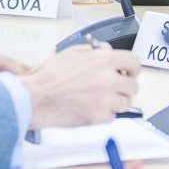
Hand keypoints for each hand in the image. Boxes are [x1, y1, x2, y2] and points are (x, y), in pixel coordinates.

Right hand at [19, 43, 139, 128]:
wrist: (34, 98)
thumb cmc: (47, 77)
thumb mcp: (71, 53)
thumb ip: (93, 52)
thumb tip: (106, 51)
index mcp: (102, 60)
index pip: (134, 62)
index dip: (133, 68)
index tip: (129, 72)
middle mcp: (108, 79)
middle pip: (133, 86)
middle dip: (125, 87)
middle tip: (114, 89)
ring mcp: (105, 100)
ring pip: (125, 103)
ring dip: (116, 102)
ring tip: (101, 100)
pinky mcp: (98, 117)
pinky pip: (111, 117)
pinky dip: (104, 115)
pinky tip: (91, 109)